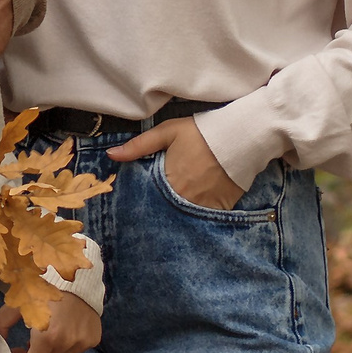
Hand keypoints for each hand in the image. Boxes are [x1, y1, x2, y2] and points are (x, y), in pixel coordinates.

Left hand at [0, 292, 101, 352]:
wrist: (78, 278)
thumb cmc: (43, 289)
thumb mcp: (18, 303)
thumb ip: (2, 323)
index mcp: (46, 335)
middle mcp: (67, 342)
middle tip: (23, 348)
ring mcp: (82, 342)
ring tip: (43, 337)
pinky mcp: (94, 339)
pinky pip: (74, 351)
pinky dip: (66, 346)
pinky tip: (63, 329)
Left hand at [110, 118, 243, 208]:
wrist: (240, 137)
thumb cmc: (200, 133)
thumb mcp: (167, 132)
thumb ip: (138, 146)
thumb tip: (111, 155)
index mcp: (168, 181)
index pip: (147, 200)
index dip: (143, 202)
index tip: (135, 207)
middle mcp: (184, 198)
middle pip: (165, 212)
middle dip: (158, 213)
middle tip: (153, 214)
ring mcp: (203, 206)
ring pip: (184, 218)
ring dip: (177, 216)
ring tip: (172, 215)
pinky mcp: (221, 208)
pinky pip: (204, 220)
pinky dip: (198, 218)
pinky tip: (193, 214)